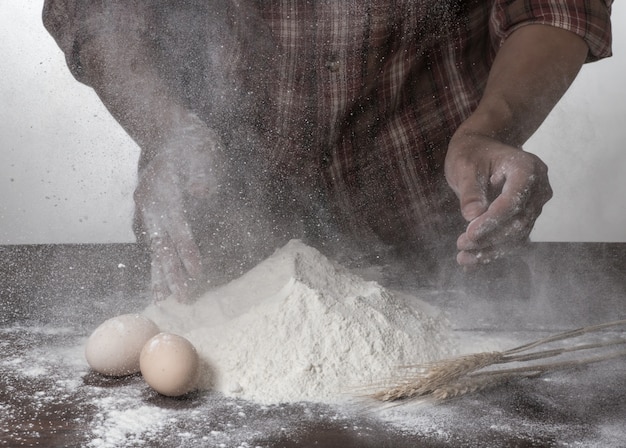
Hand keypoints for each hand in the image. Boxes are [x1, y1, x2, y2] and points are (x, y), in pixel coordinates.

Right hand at [134, 119, 222, 301]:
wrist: (163, 130)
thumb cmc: (190, 140)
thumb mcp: (202, 148)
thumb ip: (203, 171)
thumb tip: (204, 193)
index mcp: (163, 187)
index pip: (177, 224)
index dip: (187, 248)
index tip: (197, 271)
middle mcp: (149, 201)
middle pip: (160, 243)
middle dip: (171, 273)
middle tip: (182, 299)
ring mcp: (145, 208)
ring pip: (152, 246)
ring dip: (159, 272)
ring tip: (162, 298)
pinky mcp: (147, 213)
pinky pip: (151, 242)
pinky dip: (156, 261)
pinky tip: (158, 279)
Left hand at [445, 132, 551, 265]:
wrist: (481, 150)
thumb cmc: (472, 154)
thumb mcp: (465, 166)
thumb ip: (470, 191)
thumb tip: (472, 216)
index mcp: (527, 168)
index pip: (513, 201)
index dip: (492, 220)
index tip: (469, 233)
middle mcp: (538, 188)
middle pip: (519, 221)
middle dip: (490, 238)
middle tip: (461, 245)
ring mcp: (535, 205)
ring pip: (518, 235)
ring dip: (491, 250)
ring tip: (463, 259)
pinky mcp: (526, 218)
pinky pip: (513, 239)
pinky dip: (493, 250)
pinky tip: (471, 262)